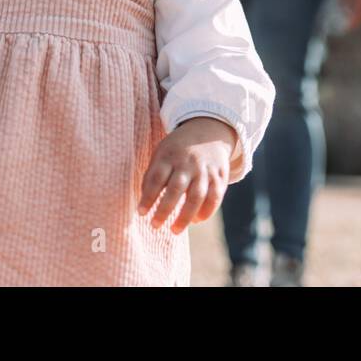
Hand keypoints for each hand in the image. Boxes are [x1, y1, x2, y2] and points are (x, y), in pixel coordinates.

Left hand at [137, 117, 235, 233]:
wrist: (208, 130)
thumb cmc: (176, 150)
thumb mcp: (161, 153)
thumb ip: (152, 175)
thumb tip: (144, 203)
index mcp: (168, 156)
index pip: (156, 178)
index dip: (148, 197)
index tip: (141, 213)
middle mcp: (187, 162)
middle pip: (176, 189)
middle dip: (164, 210)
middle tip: (155, 225)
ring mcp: (205, 170)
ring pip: (196, 196)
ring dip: (185, 217)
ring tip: (174, 230)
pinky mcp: (219, 176)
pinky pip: (214, 197)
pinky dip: (206, 212)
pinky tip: (196, 221)